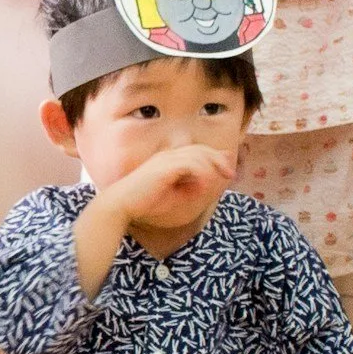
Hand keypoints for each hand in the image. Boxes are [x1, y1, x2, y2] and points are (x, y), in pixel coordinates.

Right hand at [97, 144, 235, 232]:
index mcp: (168, 160)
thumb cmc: (145, 202)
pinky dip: (200, 173)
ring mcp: (165, 160)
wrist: (122, 204)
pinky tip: (204, 185)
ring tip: (224, 176)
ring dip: (213, 164)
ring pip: (197, 154)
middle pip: (200, 149)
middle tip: (231, 173)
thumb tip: (206, 184)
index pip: (195, 151)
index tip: (228, 167)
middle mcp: (168, 155)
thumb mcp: (174, 196)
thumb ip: (190, 189)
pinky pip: (189, 165)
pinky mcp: (164, 168)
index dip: (214, 156)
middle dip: (218, 159)